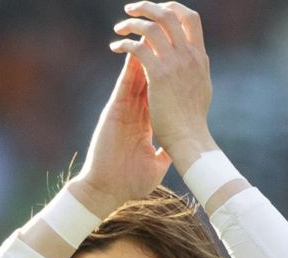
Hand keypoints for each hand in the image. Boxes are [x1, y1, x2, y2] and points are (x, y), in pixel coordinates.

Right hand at [70, 54, 171, 216]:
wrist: (107, 191)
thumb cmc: (129, 183)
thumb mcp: (156, 166)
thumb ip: (166, 154)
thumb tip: (179, 150)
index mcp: (145, 124)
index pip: (159, 95)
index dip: (169, 79)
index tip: (180, 65)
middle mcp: (134, 113)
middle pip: (148, 80)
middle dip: (157, 61)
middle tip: (166, 40)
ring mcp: (124, 111)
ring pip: (135, 78)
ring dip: (143, 56)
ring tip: (151, 36)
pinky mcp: (113, 112)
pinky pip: (123, 85)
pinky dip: (129, 68)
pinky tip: (136, 51)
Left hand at [109, 1, 217, 170]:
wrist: (190, 139)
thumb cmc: (193, 122)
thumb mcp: (202, 90)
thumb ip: (196, 72)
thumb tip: (195, 62)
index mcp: (199, 58)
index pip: (190, 19)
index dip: (172, 8)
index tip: (156, 11)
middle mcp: (189, 56)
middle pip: (170, 14)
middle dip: (148, 6)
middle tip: (131, 10)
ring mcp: (175, 64)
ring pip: (151, 26)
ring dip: (132, 23)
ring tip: (120, 29)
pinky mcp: (158, 74)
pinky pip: (138, 47)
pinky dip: (124, 43)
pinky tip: (115, 47)